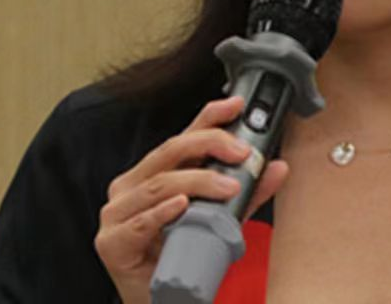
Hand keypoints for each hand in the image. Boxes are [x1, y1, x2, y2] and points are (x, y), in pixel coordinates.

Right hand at [93, 96, 289, 301]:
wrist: (161, 301)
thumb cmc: (182, 256)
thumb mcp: (220, 220)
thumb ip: (246, 195)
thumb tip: (277, 168)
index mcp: (152, 174)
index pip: (181, 138)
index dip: (208, 117)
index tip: (235, 105)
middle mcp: (130, 186)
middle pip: (169, 152)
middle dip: (209, 145)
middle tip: (243, 153)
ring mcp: (117, 213)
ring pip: (160, 185)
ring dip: (198, 182)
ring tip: (230, 187)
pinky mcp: (112, 242)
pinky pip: (139, 222)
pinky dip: (163, 213)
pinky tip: (183, 207)